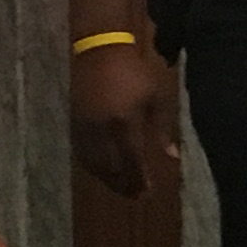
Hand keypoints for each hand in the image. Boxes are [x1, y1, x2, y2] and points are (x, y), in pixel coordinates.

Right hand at [70, 43, 177, 199]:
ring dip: (108, 179)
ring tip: (122, 188)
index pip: (131, 160)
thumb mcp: (156, 97)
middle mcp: (101, 128)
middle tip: (136, 196)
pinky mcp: (74, 122)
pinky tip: (104, 172)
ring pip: (94, 163)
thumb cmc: (134, 72)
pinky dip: (93, 167)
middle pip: (111, 167)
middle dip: (123, 184)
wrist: (99, 51)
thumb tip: (172, 156)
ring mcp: (85, 126)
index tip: (147, 191)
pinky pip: (82, 153)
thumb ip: (163, 128)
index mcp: (124, 122)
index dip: (139, 179)